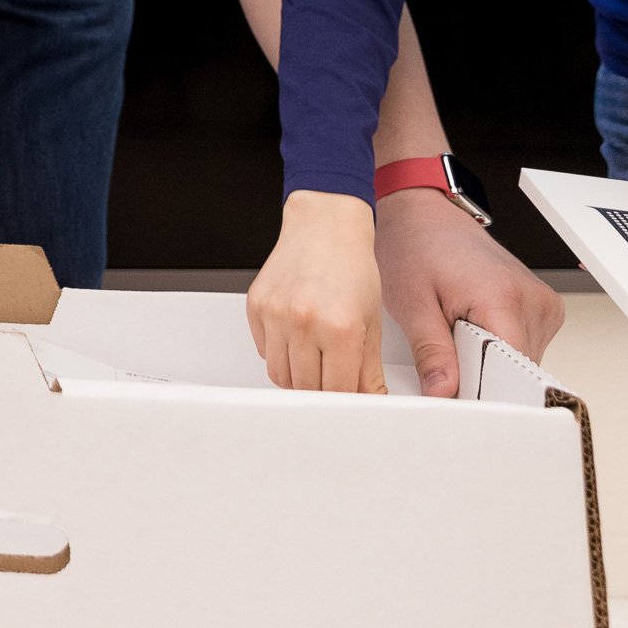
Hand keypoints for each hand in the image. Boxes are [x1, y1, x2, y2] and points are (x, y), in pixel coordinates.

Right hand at [248, 189, 386, 393]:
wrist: (325, 226)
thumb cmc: (352, 267)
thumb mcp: (372, 322)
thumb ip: (368, 370)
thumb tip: (367, 401)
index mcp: (340, 328)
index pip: (336, 392)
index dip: (345, 399)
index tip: (349, 398)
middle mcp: (303, 321)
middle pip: (305, 388)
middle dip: (321, 389)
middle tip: (333, 377)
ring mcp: (275, 314)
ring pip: (279, 375)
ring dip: (297, 376)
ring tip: (315, 358)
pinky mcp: (256, 307)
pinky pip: (264, 351)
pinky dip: (279, 353)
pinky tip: (297, 337)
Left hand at [371, 188, 562, 394]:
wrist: (425, 213)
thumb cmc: (415, 245)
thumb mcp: (411, 304)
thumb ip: (432, 353)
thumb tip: (444, 394)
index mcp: (504, 300)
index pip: (511, 373)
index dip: (481, 391)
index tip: (457, 399)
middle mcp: (533, 301)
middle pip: (517, 370)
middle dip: (480, 376)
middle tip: (445, 359)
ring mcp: (542, 303)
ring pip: (520, 362)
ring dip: (488, 361)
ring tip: (456, 333)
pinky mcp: (540, 306)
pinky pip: (522, 345)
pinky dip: (496, 346)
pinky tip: (471, 326)